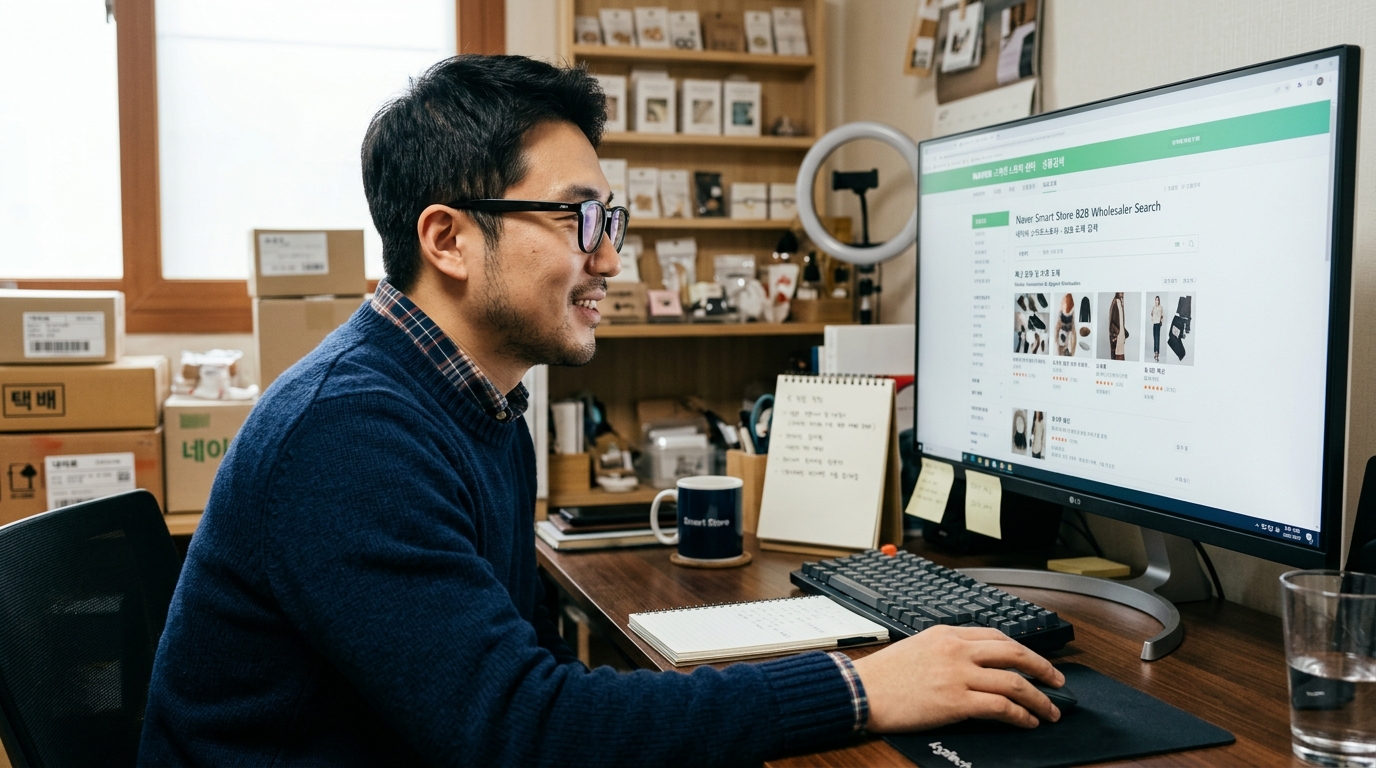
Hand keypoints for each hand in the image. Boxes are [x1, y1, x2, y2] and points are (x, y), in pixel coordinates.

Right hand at [849, 625, 1063, 732]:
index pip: (995, 635)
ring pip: (1014, 681)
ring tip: (1050, 711)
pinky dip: (1021, 715)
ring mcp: (958, 674)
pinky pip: (1001, 707)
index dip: (1021, 650)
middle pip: (1013, 652)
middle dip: (1042, 667)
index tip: (1033, 661)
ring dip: (1039, 698)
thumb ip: (946, 650)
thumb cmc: (883, 675)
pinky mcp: (957, 701)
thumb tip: (973, 665)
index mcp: (946, 632)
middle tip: (1057, 681)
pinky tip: (1028, 722)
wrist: (862, 691)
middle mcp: (956, 649)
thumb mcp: (917, 647)